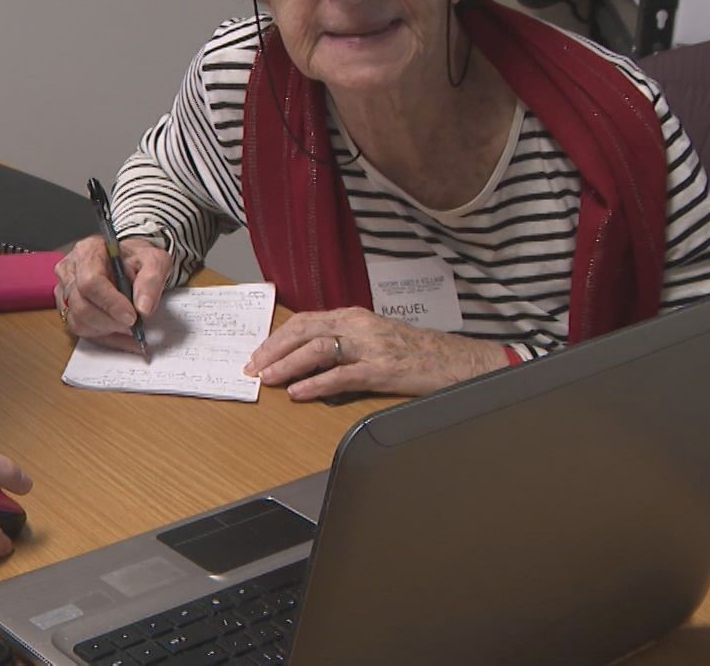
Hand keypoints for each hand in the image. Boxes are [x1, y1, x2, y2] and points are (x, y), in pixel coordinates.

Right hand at [55, 235, 171, 352]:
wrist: (130, 263)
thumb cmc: (137, 259)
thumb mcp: (154, 261)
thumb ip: (151, 280)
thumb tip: (143, 308)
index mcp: (88, 251)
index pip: (90, 282)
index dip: (111, 303)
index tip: (132, 317)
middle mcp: (70, 269)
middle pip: (81, 305)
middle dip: (111, 321)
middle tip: (134, 325)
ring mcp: (64, 290)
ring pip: (78, 321)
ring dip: (107, 330)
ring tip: (129, 328)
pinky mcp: (66, 308)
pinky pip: (80, 331)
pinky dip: (104, 337)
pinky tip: (122, 335)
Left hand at [243, 307, 508, 399]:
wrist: (457, 361)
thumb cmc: (414, 353)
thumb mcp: (373, 339)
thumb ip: (342, 344)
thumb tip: (304, 361)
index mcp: (353, 316)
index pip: (304, 321)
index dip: (277, 337)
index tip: (257, 353)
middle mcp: (359, 325)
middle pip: (304, 331)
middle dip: (273, 350)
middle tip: (252, 368)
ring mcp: (371, 346)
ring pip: (318, 350)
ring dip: (287, 365)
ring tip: (267, 379)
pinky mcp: (384, 369)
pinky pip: (343, 376)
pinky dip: (317, 384)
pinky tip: (300, 393)